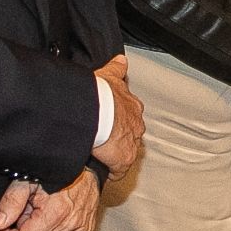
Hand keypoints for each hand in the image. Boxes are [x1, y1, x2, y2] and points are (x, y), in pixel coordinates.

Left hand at [0, 170, 99, 230]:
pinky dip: (49, 229)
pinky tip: (50, 213)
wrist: (85, 165)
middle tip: (24, 210)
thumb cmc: (55, 169)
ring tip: (38, 209)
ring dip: (36, 230)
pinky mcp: (85, 229)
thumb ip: (11, 201)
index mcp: (57, 212)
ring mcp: (80, 228)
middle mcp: (72, 224)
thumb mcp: (27, 179)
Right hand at [92, 54, 143, 179]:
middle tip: (105, 140)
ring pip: (127, 151)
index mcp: (132, 106)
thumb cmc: (99, 93)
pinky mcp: (124, 159)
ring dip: (116, 154)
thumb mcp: (109, 75)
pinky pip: (120, 170)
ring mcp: (131, 142)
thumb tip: (121, 59)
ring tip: (103, 156)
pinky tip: (104, 171)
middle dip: (120, 137)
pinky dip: (113, 171)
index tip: (112, 123)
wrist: (95, 110)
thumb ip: (117, 68)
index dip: (121, 119)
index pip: (130, 115)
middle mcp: (136, 124)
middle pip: (131, 134)